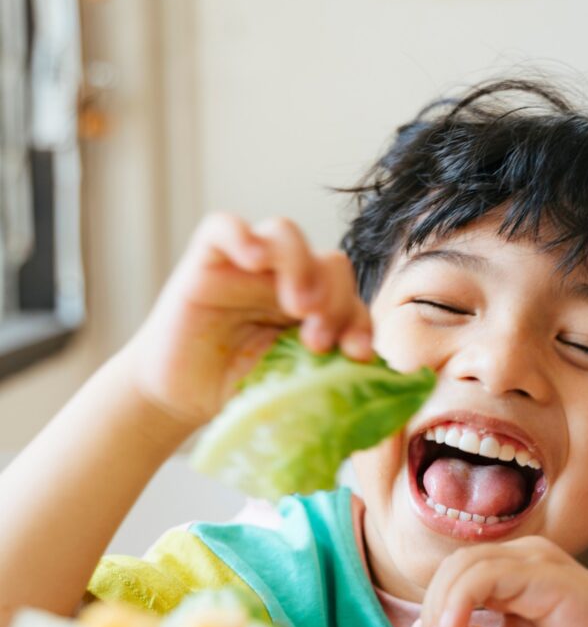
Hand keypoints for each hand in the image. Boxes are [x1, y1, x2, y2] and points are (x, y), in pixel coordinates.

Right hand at [125, 214, 372, 426]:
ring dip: (301, 266)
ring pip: (286, 234)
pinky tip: (253, 260)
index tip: (356, 354)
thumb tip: (371, 381)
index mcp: (315, 309)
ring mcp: (246, 267)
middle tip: (318, 339)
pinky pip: (224, 228)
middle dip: (335, 299)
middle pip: (329, 263)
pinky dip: (242, 235)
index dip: (360, 321)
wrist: (177, 398)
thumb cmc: (235, 392)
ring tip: (298, 306)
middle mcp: (285, 280)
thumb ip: (326, 378)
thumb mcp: (289, 388)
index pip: (351, 298)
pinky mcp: (207, 261)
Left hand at [410, 537, 587, 626]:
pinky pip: (488, 573)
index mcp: (508, 571)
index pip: (452, 574)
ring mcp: (534, 559)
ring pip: (466, 564)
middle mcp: (520, 557)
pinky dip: (461, 599)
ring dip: (443, 605)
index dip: (433, 607)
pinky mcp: (546, 573)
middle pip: (453, 566)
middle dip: (434, 607)